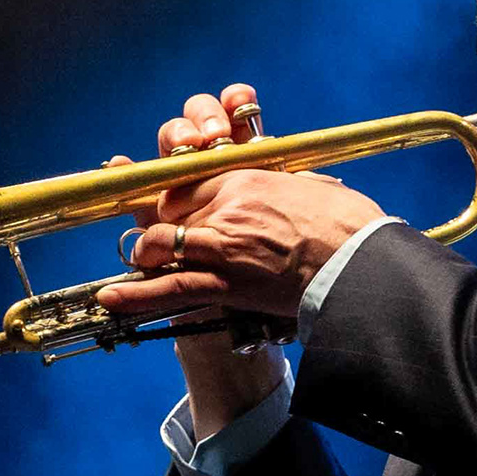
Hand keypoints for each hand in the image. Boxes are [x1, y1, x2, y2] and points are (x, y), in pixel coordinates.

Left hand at [95, 83, 384, 380]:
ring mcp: (223, 244)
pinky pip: (169, 286)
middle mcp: (227, 205)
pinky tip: (111, 298)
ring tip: (143, 264)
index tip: (172, 207)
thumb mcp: (312, 189)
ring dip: (147, 255)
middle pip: (168, 210)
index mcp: (248, 178)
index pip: (189, 181)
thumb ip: (283, 187)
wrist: (366, 265)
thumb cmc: (351, 228)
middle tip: (159, 239)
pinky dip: (136, 294)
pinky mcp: (227, 283)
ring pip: (160, 243)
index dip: (176, 198)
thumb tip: (284, 188)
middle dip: (160, 226)